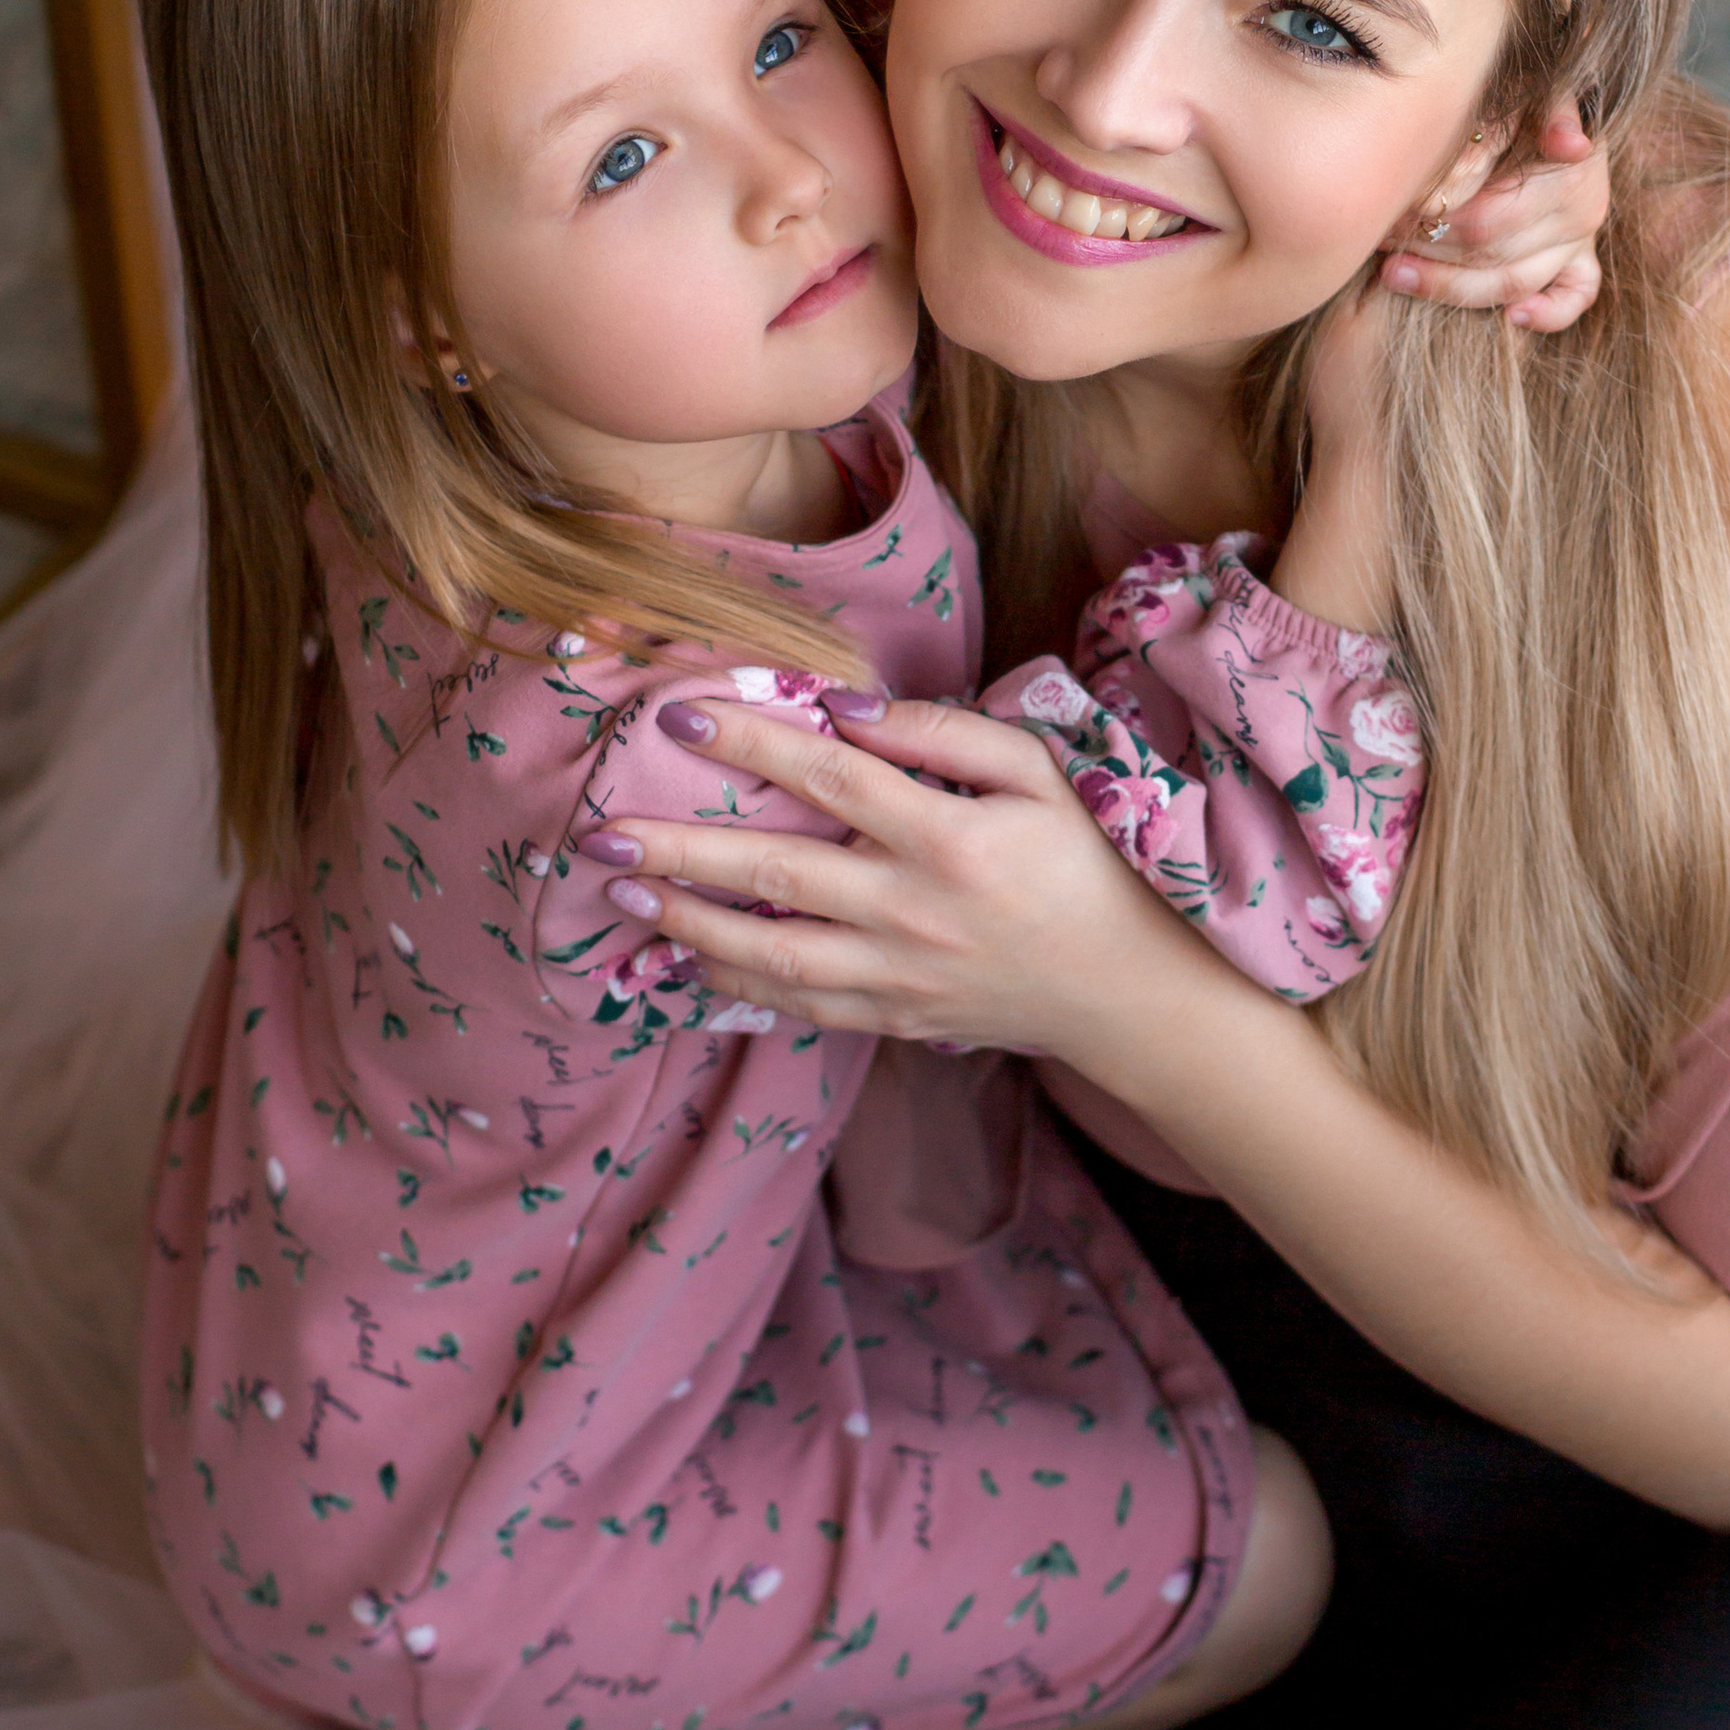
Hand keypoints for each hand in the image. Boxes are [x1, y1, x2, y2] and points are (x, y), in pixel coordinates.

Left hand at [580, 691, 1216, 1070]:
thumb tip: (842, 708)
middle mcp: (914, 912)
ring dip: (689, 927)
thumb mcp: (1036, 773)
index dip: (750, 741)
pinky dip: (736, 986)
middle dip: (682, 852)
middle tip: (602, 832)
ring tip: (625, 897)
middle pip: (776, 875)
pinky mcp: (893, 1021)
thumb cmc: (1084, 862)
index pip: (829, 778)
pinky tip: (685, 961)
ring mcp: (899, 977)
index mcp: (949, 839)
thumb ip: (942, 734)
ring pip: (772, 956)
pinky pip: (799, 1006)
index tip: (679, 713)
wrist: (1127, 991)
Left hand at [1381, 97, 1608, 330]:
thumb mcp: (1511, 97)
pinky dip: (1547, 313)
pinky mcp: (1581, 261)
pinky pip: (1573, 298)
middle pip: (1490, 252)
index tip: (1389, 212)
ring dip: (1449, 285)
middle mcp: (1581, 211)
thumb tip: (1567, 147)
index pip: (1484, 218)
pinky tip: (1512, 319)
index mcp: (1567, 172)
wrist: (1542, 105)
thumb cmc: (1516, 99)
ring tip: (1394, 273)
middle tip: (1379, 240)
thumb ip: (1507, 123)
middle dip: (1426, 247)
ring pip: (1512, 283)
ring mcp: (1581, 240)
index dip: (1429, 220)